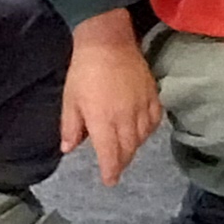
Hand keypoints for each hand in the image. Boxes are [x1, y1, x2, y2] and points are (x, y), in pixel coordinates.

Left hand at [58, 13, 160, 184]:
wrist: (108, 42)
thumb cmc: (84, 71)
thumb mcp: (70, 99)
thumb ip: (71, 126)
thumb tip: (69, 149)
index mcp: (103, 120)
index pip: (110, 154)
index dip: (111, 170)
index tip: (110, 181)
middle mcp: (126, 118)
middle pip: (128, 148)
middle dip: (122, 161)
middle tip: (116, 167)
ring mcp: (142, 106)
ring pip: (143, 136)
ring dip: (135, 147)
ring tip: (127, 150)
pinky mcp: (152, 94)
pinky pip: (154, 120)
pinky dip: (149, 130)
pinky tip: (143, 130)